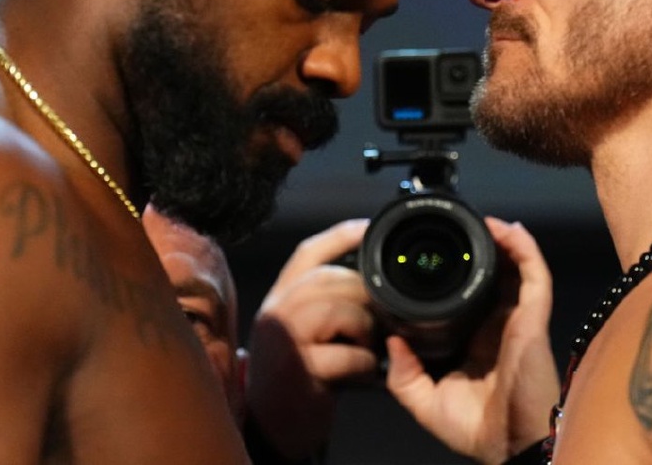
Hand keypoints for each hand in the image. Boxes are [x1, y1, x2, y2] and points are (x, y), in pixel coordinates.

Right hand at [244, 218, 377, 460]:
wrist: (271, 422)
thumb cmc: (296, 371)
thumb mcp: (303, 327)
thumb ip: (325, 299)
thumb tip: (373, 277)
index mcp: (281, 295)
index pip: (310, 251)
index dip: (343, 235)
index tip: (372, 228)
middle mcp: (278, 310)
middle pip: (332, 279)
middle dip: (366, 295)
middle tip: (380, 318)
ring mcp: (285, 339)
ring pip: (341, 310)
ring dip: (366, 328)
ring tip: (368, 346)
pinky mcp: (301, 370)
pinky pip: (348, 355)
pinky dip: (365, 364)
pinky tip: (363, 372)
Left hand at [385, 217, 557, 464]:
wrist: (508, 448)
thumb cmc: (476, 430)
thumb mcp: (424, 401)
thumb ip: (403, 373)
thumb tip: (392, 338)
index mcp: (476, 340)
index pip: (470, 295)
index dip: (460, 272)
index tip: (436, 252)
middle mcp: (498, 326)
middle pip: (496, 275)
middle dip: (481, 249)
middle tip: (459, 228)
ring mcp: (518, 321)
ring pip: (517, 268)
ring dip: (502, 241)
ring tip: (483, 221)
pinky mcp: (533, 321)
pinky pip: (535, 278)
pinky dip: (525, 250)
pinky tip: (508, 231)